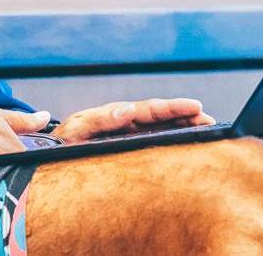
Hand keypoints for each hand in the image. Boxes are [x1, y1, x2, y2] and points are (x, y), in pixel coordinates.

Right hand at [0, 95, 50, 171]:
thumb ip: (26, 121)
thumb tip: (46, 117)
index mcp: (15, 152)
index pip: (34, 165)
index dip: (31, 164)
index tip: (27, 162)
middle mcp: (3, 170)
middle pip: (18, 177)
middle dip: (15, 174)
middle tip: (1, 164)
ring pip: (2, 186)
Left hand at [50, 97, 215, 141]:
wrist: (50, 154)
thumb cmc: (62, 142)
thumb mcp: (77, 130)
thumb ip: (100, 121)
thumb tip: (127, 111)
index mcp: (116, 114)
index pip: (150, 109)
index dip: (174, 108)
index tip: (196, 107)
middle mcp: (126, 121)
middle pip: (162, 116)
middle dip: (186, 116)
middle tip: (211, 121)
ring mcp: (128, 135)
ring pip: (162, 128)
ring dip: (184, 126)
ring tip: (206, 130)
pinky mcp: (128, 147)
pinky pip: (154, 141)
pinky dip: (172, 139)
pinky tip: (187, 145)